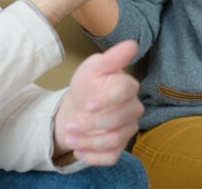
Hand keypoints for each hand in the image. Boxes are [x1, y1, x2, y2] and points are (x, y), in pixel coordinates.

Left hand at [54, 40, 143, 165]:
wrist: (79, 108)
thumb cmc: (89, 85)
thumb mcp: (93, 67)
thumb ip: (111, 58)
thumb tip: (132, 44)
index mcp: (127, 86)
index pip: (125, 92)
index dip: (107, 100)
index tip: (87, 105)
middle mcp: (132, 109)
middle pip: (119, 120)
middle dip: (92, 124)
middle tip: (70, 124)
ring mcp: (127, 129)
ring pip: (115, 140)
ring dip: (89, 142)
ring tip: (69, 138)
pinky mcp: (119, 147)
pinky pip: (112, 157)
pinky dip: (93, 157)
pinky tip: (78, 151)